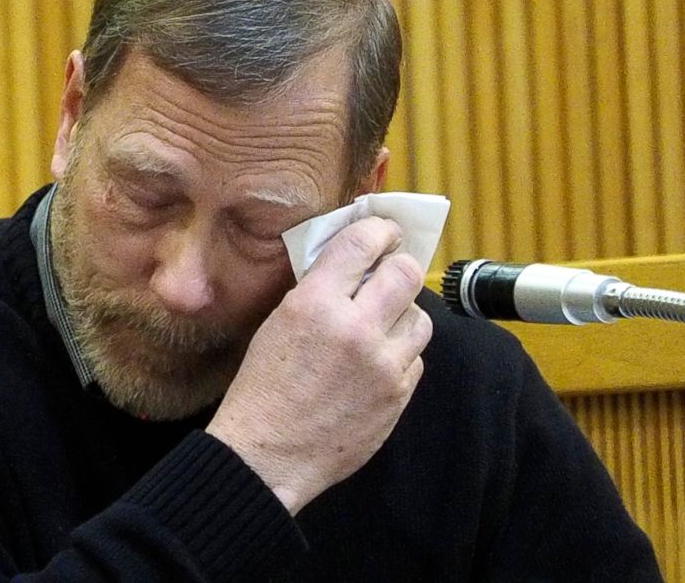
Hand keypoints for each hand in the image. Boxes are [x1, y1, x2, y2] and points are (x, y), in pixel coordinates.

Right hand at [206, 216, 431, 514]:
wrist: (268, 453)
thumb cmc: (263, 386)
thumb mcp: (278, 322)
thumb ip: (318, 289)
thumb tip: (352, 262)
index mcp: (316, 304)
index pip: (363, 242)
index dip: (380, 229)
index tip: (384, 231)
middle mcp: (355, 329)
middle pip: (406, 273)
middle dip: (399, 266)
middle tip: (389, 271)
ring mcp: (383, 364)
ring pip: (421, 316)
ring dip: (404, 312)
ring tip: (383, 321)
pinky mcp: (398, 395)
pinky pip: (416, 358)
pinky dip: (401, 353)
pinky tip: (377, 360)